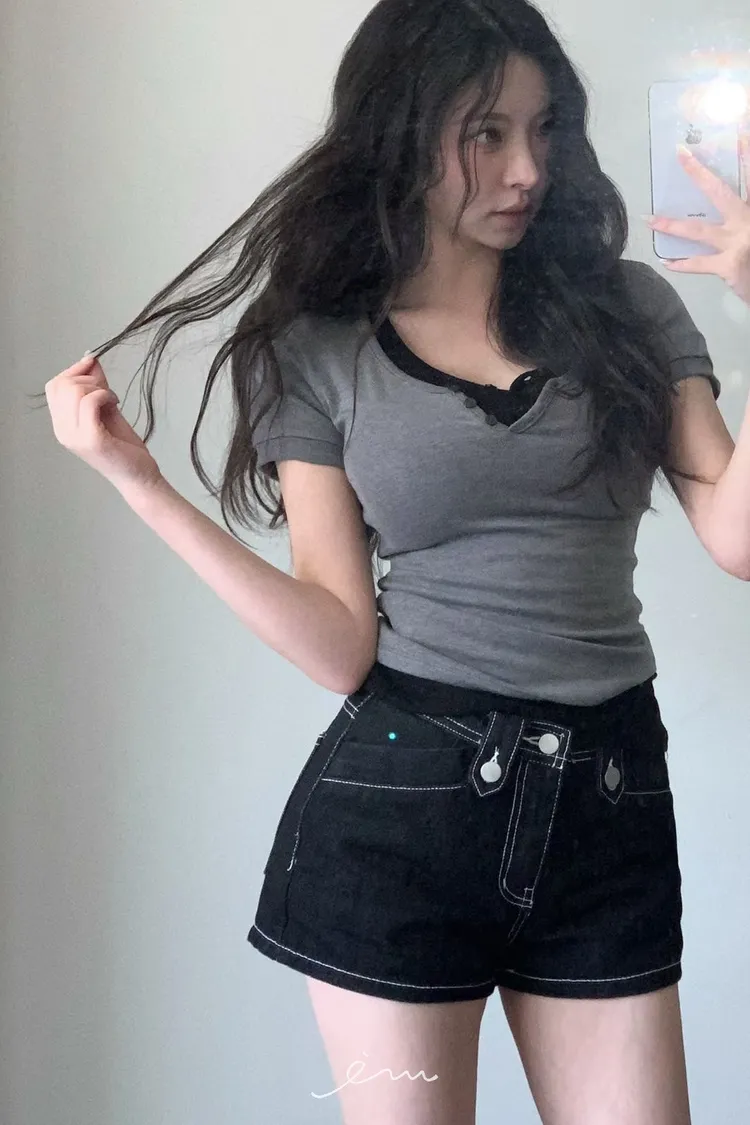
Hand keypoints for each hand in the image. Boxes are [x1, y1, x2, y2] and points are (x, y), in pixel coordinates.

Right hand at [45, 354, 163, 493]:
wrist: (139, 477)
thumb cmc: (123, 447)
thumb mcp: (107, 409)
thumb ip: (97, 387)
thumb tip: (91, 360)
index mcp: (62, 425)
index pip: (54, 386)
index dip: (73, 370)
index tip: (93, 366)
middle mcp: (63, 431)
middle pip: (62, 385)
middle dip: (86, 377)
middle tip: (106, 390)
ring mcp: (75, 437)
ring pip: (74, 391)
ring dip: (98, 387)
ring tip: (112, 399)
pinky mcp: (91, 439)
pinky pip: (90, 402)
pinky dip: (105, 395)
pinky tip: (115, 403)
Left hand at [644, 133, 749, 305]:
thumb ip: (744, 215)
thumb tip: (728, 213)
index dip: (747, 155)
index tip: (738, 135)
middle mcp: (746, 220)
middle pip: (719, 192)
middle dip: (698, 173)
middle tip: (681, 154)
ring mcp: (737, 242)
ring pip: (698, 230)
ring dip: (671, 225)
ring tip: (650, 220)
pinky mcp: (728, 265)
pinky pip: (698, 264)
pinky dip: (681, 265)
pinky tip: (666, 262)